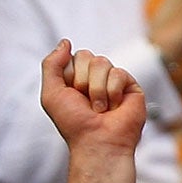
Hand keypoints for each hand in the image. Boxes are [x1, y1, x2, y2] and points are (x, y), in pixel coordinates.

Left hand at [41, 41, 144, 156]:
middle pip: (87, 55)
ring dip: (96, 90)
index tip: (71, 96)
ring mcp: (112, 80)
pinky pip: (119, 73)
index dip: (69, 76)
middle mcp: (93, 77)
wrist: (97, 141)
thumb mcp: (51, 94)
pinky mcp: (130, 85)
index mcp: (74, 78)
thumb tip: (65, 42)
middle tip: (84, 102)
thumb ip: (51, 65)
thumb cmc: (74, 122)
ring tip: (99, 108)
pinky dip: (112, 92)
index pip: (73, 57)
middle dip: (82, 81)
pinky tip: (114, 108)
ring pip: (102, 63)